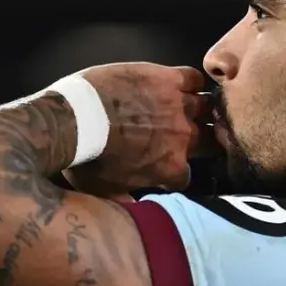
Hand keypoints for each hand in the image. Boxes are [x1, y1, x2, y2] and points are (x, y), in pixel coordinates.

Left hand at [59, 62, 209, 195]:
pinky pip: (194, 78)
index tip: (167, 170)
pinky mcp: (168, 78)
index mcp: (171, 168)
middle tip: (193, 137)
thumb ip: (125, 199)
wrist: (75, 121)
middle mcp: (183, 137)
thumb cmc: (86, 159)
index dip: (176, 173)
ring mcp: (178, 106)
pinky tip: (186, 83)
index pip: (186, 176)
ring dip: (203, 110)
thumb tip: (134, 208)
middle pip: (210, 141)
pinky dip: (193, 81)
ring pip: (208, 107)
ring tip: (197, 108)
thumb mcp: (104, 191)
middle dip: (205, 141)